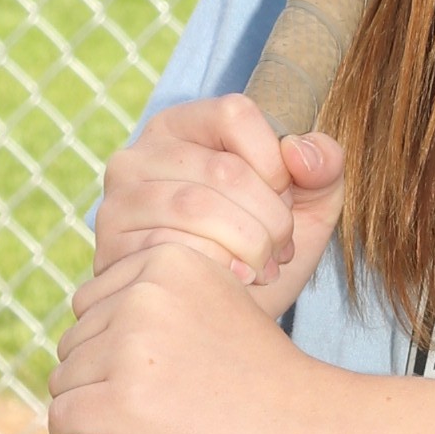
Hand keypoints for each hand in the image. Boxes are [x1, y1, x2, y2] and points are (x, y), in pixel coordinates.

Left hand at [49, 236, 323, 433]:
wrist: (313, 432)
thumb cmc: (269, 382)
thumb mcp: (220, 307)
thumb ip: (171, 300)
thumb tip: (98, 320)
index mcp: (168, 261)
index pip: (91, 304)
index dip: (113, 347)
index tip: (161, 376)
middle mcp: (144, 293)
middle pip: (74, 344)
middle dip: (100, 379)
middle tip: (164, 410)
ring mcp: (130, 347)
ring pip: (66, 384)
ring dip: (94, 413)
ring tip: (156, 429)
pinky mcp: (121, 402)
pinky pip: (65, 422)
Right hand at [93, 98, 344, 318]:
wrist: (215, 320)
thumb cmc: (259, 251)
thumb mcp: (306, 206)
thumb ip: (322, 168)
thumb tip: (300, 155)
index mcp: (187, 126)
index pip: (235, 114)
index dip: (274, 163)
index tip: (286, 202)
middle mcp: (142, 152)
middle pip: (224, 169)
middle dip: (270, 218)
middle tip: (280, 250)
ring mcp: (121, 197)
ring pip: (197, 206)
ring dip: (246, 245)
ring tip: (261, 268)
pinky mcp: (112, 243)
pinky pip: (169, 247)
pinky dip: (213, 267)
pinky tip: (230, 282)